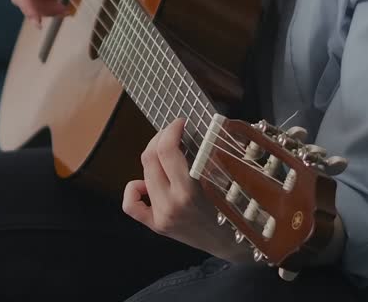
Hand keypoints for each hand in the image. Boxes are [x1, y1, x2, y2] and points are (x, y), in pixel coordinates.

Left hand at [122, 118, 252, 261]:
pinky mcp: (156, 225)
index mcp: (189, 191)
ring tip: (169, 157)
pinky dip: (135, 189)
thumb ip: (209, 156)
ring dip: (153, 158)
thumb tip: (195, 129)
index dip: (171, 129)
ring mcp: (161, 216)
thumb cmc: (236, 210)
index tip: (180, 122)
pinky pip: (131, 204)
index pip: (167, 150)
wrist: (234, 245)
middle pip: (150, 158)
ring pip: (143, 173)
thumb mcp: (226, 181)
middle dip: (160, 138)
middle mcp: (171, 204)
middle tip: (173, 133)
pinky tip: (147, 184)